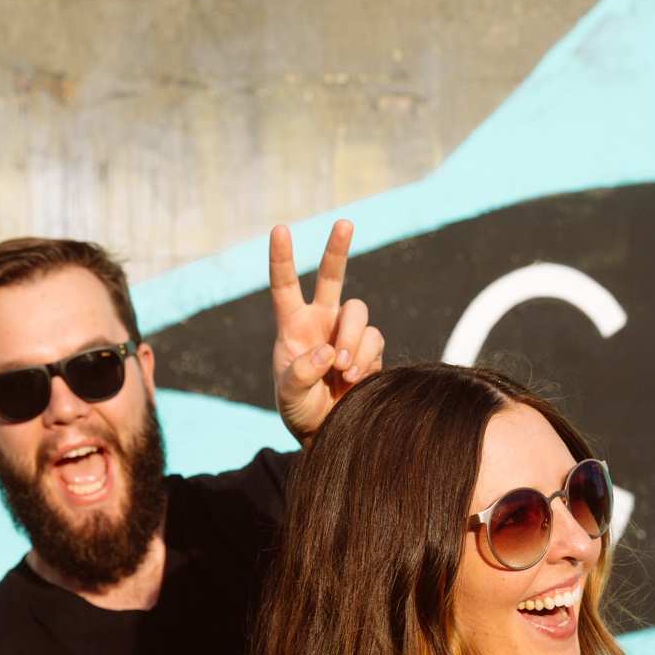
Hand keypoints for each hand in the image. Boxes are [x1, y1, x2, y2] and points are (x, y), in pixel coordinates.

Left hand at [271, 220, 384, 445]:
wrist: (327, 432)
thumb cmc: (299, 410)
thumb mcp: (288, 395)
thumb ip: (301, 373)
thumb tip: (327, 351)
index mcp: (293, 326)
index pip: (284, 286)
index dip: (282, 258)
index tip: (280, 229)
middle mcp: (321, 321)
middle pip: (332, 276)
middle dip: (337, 248)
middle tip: (343, 223)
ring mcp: (347, 333)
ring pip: (358, 313)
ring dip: (352, 339)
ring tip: (343, 370)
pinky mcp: (370, 350)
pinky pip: (374, 340)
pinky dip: (365, 358)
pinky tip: (353, 379)